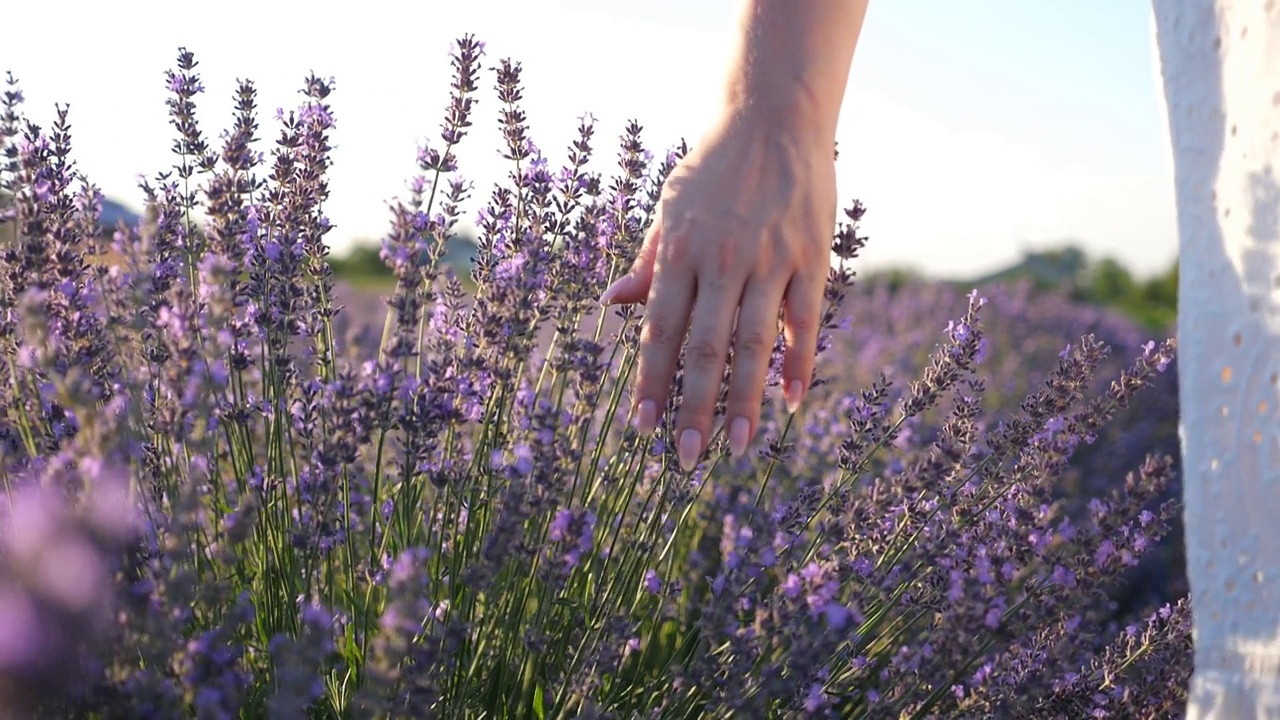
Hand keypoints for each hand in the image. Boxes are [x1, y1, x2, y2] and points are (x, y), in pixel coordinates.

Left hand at [598, 108, 835, 470]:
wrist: (771, 117)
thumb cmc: (713, 166)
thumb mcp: (669, 207)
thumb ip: (648, 261)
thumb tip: (611, 302)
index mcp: (680, 252)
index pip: (659, 331)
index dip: (651, 382)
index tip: (643, 428)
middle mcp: (721, 262)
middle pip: (704, 348)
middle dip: (694, 407)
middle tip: (687, 459)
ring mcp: (769, 261)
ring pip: (753, 343)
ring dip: (745, 400)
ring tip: (738, 447)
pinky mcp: (811, 257)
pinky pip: (804, 320)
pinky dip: (799, 362)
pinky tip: (792, 402)